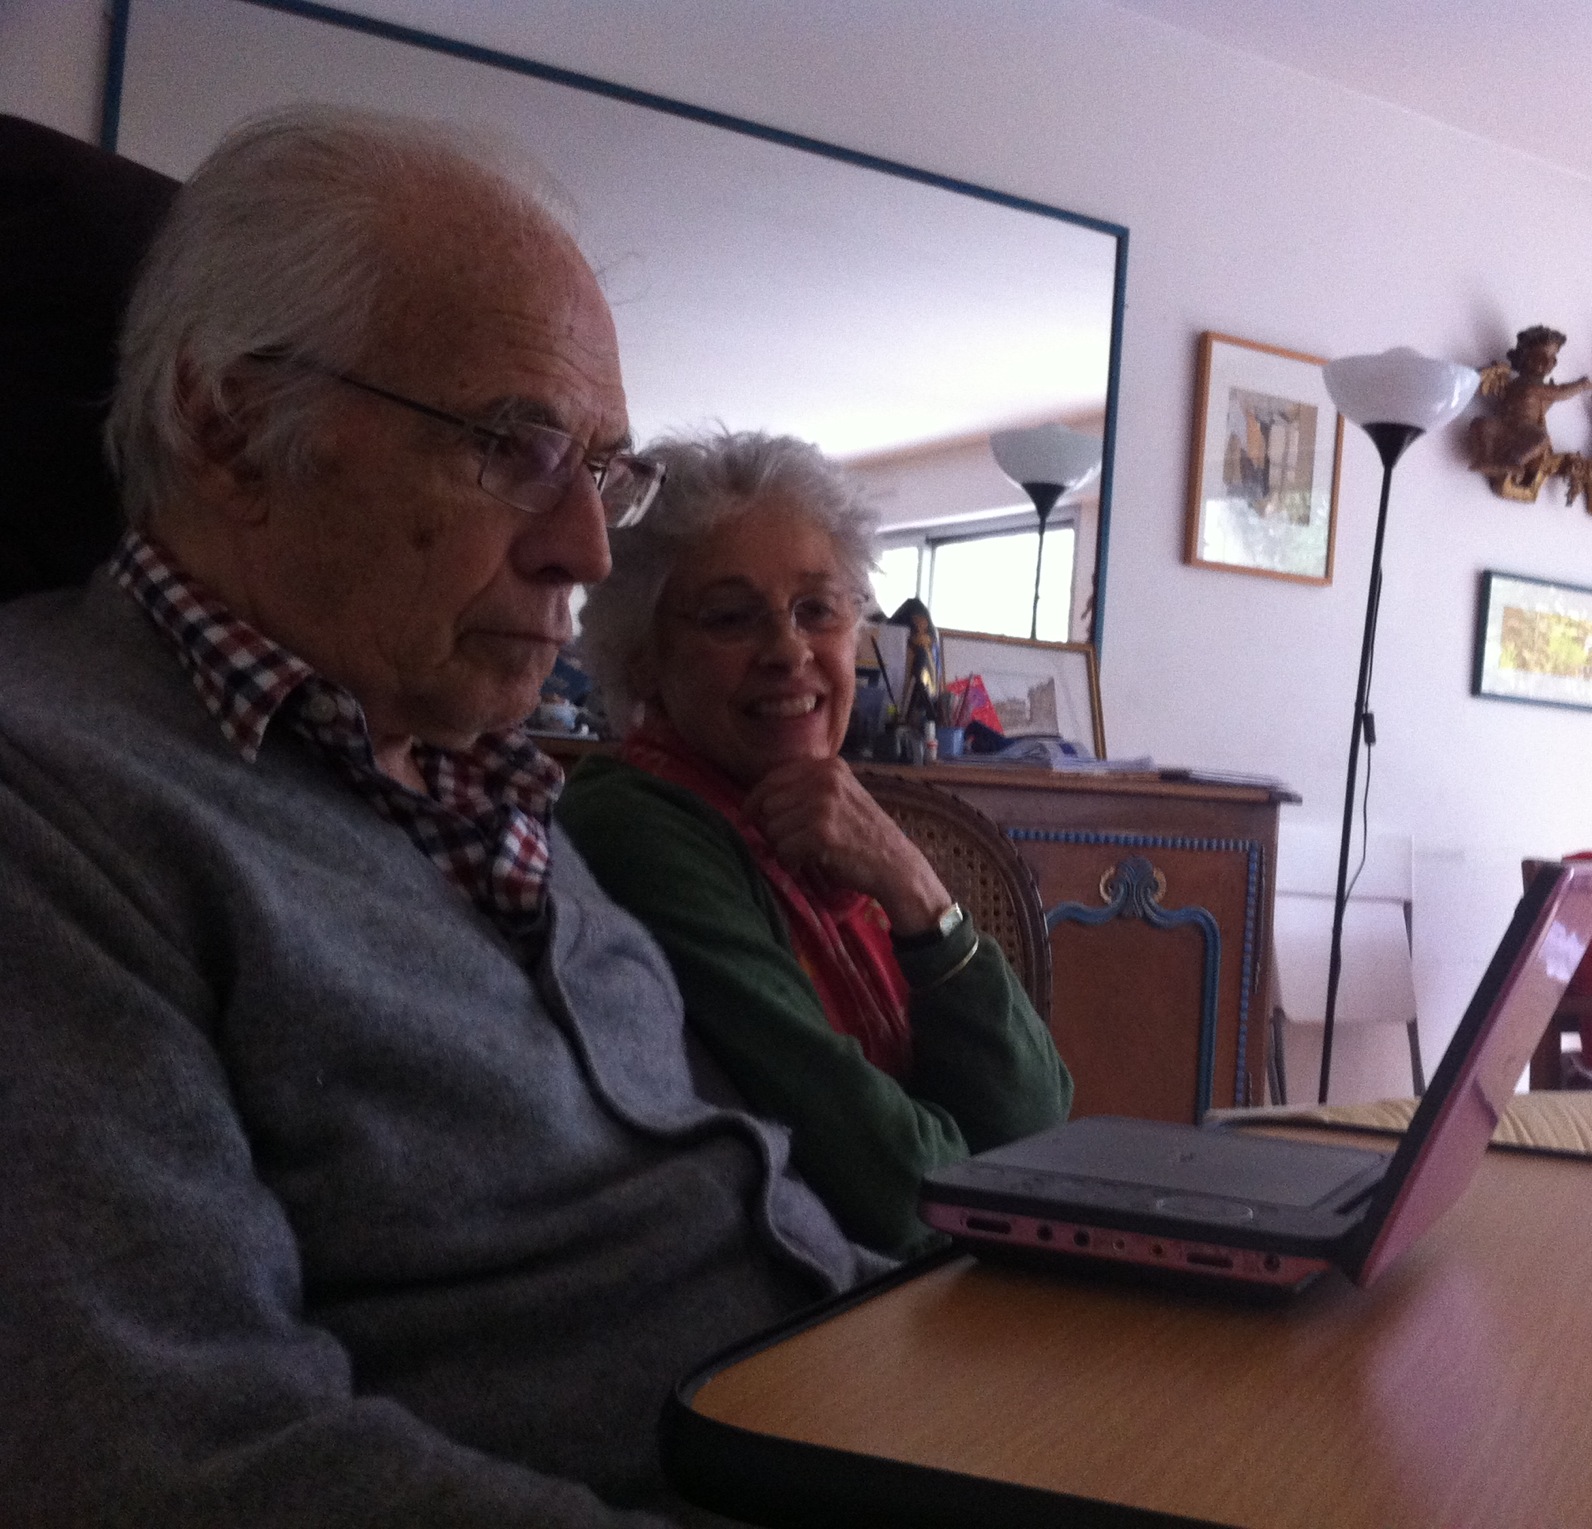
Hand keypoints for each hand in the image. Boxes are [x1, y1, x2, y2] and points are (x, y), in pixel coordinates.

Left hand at [742, 758, 952, 935]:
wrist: (894, 863)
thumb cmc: (861, 833)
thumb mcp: (838, 796)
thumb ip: (804, 789)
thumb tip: (754, 800)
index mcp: (827, 766)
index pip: (773, 777)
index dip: (757, 799)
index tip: (751, 815)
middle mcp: (825, 779)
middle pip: (769, 803)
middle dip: (772, 827)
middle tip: (791, 842)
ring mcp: (824, 805)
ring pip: (773, 828)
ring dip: (782, 846)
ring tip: (802, 853)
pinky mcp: (822, 832)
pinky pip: (783, 848)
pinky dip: (790, 861)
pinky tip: (805, 863)